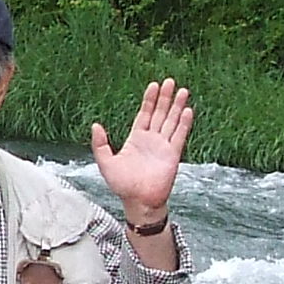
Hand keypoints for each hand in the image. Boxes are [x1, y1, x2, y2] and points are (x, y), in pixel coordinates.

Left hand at [89, 79, 193, 226]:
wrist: (138, 202)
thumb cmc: (122, 185)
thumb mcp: (105, 163)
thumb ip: (100, 144)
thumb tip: (96, 125)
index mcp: (136, 139)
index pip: (145, 114)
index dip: (150, 100)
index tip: (154, 85)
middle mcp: (152, 140)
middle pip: (160, 113)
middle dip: (165, 98)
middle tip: (170, 81)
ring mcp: (163, 146)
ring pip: (172, 121)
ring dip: (177, 106)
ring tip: (183, 91)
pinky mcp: (173, 155)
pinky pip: (179, 136)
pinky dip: (184, 123)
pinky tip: (187, 111)